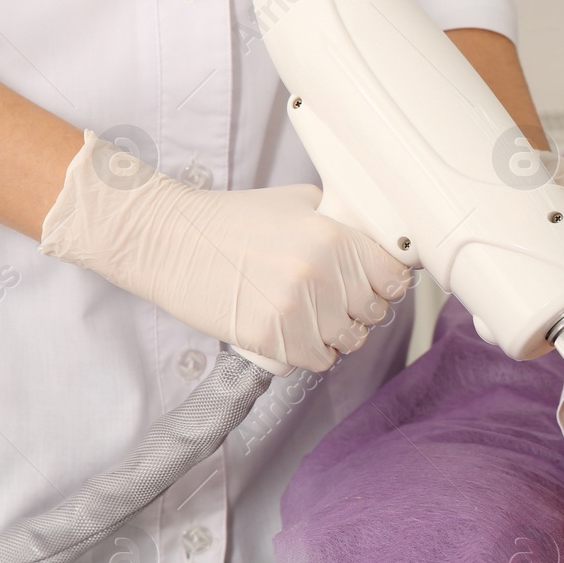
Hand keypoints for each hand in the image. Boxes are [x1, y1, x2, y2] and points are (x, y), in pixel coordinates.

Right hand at [39, 131, 411, 371]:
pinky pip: (317, 361)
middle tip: (334, 300)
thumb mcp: (297, 202)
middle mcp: (320, 274)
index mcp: (333, 237)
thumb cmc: (231, 220)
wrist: (168, 240)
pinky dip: (310, 353)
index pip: (395, 278)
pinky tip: (293, 332)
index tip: (375, 284)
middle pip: (375, 312)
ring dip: (336, 334)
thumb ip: (341, 222)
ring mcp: (296, 310)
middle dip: (359, 309)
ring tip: (311, 317)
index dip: (387, 283)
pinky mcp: (270, 338)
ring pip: (349, 342)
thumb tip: (379, 243)